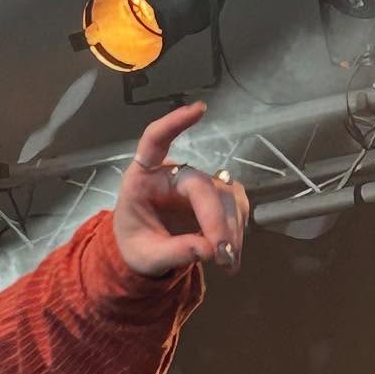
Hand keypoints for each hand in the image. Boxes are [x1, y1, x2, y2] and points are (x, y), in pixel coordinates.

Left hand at [112, 101, 248, 279]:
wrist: (145, 249)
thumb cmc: (137, 244)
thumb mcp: (145, 257)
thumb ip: (172, 252)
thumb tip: (207, 249)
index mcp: (143, 178)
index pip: (155, 141)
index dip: (174, 123)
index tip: (199, 110)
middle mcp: (173, 173)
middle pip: (200, 186)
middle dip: (215, 220)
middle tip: (221, 254)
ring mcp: (197, 182)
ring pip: (224, 197)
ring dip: (231, 230)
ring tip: (227, 263)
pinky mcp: (216, 195)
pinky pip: (235, 207)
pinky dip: (237, 230)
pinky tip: (231, 254)